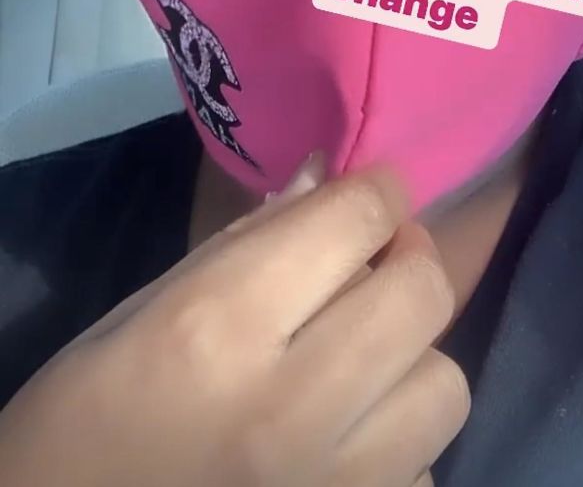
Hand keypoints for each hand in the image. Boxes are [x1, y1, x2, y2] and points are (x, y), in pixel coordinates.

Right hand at [0, 162, 469, 486]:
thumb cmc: (83, 414)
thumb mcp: (144, 308)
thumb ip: (245, 243)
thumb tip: (325, 179)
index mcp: (220, 326)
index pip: (356, 220)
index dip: (377, 189)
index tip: (373, 191)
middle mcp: (292, 407)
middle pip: (421, 295)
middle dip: (407, 257)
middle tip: (374, 258)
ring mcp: (335, 485)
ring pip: (445, 385)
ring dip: (412, 355)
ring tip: (364, 358)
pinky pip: (422, 466)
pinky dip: (396, 439)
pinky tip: (344, 437)